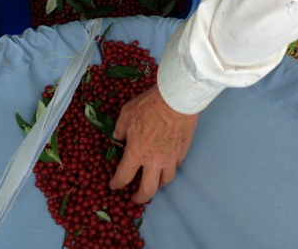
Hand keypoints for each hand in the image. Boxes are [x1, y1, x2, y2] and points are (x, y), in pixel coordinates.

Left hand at [109, 84, 197, 202]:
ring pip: (165, 180)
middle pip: (148, 189)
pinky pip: (176, 165)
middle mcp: (154, 161)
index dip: (116, 184)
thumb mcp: (126, 114)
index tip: (114, 186)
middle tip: (135, 198)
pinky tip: (168, 163)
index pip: (123, 177)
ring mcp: (170, 158)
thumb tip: (119, 137)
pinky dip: (170, 167)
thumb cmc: (148, 105)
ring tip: (154, 182)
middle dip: (140, 197)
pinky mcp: (182, 151)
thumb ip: (120, 129)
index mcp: (136, 153)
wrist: (176, 99)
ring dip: (158, 184)